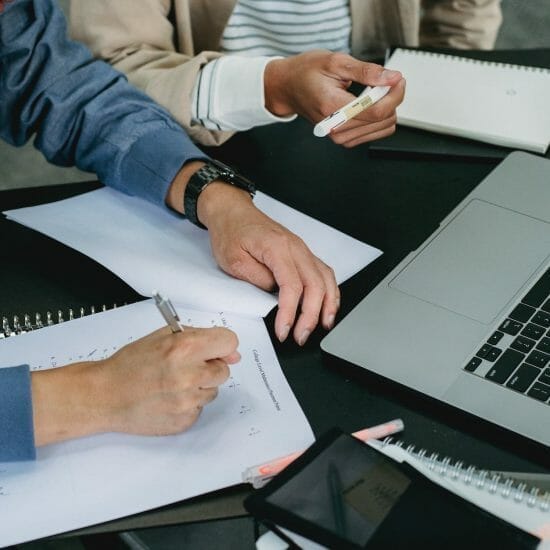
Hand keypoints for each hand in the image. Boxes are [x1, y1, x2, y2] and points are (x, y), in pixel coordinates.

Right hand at [31, 326, 239, 445]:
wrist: (105, 395)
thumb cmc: (131, 364)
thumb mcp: (163, 337)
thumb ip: (200, 338)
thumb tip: (233, 354)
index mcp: (185, 348)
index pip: (229, 342)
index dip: (222, 345)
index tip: (214, 349)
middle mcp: (189, 375)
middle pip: (224, 370)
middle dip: (209, 367)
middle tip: (185, 367)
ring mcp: (187, 401)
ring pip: (213, 391)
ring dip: (199, 386)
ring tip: (172, 383)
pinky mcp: (184, 421)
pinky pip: (200, 408)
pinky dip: (188, 403)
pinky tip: (168, 398)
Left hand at [197, 182, 339, 345]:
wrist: (232, 212)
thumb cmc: (231, 232)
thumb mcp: (233, 261)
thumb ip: (257, 279)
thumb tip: (274, 296)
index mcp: (277, 248)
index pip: (292, 286)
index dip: (290, 313)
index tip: (284, 331)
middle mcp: (295, 247)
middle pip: (315, 285)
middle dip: (311, 315)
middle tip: (301, 335)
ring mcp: (301, 249)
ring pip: (325, 278)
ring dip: (328, 304)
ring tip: (323, 325)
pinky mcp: (301, 253)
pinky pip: (323, 272)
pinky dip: (329, 291)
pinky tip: (327, 305)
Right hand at [264, 50, 405, 147]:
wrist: (289, 88)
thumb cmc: (307, 73)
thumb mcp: (337, 62)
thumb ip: (367, 71)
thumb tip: (392, 78)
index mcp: (333, 107)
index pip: (376, 110)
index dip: (394, 94)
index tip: (398, 79)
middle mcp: (336, 128)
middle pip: (383, 120)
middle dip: (391, 98)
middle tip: (384, 81)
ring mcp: (340, 137)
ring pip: (383, 127)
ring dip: (386, 107)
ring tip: (372, 92)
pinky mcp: (344, 140)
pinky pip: (375, 132)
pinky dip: (378, 117)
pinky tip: (368, 104)